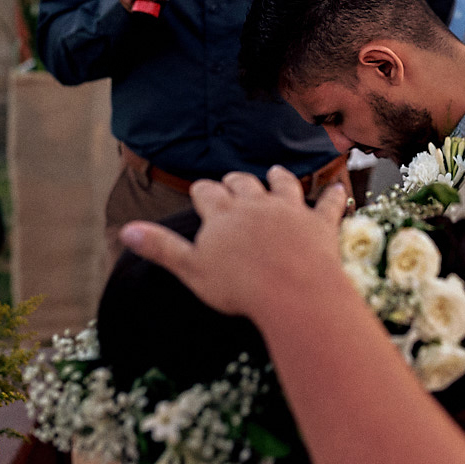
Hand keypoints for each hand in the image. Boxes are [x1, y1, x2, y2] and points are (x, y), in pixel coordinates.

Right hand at [120, 166, 348, 318]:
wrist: (292, 290)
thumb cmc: (238, 286)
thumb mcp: (192, 270)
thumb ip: (161, 248)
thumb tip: (125, 230)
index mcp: (222, 214)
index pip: (207, 192)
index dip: (203, 191)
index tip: (201, 191)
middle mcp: (255, 204)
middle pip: (242, 184)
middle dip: (234, 181)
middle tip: (231, 182)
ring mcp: (290, 210)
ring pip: (282, 184)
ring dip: (277, 178)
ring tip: (274, 173)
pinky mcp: (319, 222)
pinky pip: (329, 203)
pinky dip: (335, 195)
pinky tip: (339, 186)